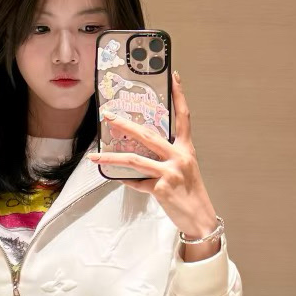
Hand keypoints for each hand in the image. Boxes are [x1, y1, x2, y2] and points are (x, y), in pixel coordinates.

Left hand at [96, 70, 220, 251]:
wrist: (201, 219)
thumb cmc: (191, 194)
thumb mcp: (185, 169)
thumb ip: (167, 157)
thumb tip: (141, 150)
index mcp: (186, 149)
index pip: (184, 116)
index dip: (179, 95)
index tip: (174, 75)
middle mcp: (179, 157)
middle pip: (147, 135)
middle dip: (124, 124)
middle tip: (107, 115)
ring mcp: (170, 172)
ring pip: (134, 160)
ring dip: (111, 156)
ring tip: (94, 154)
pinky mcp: (161, 188)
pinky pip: (136, 182)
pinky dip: (125, 181)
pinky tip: (115, 178)